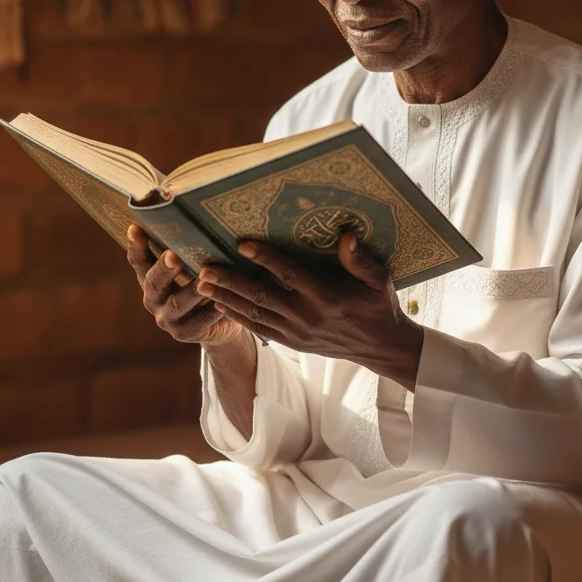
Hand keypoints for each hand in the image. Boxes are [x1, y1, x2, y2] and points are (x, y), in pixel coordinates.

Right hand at [126, 225, 243, 348]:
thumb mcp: (195, 266)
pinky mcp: (185, 334)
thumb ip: (190, 248)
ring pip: (178, 303)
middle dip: (165, 268)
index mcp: (151, 279)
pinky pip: (199, 322)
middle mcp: (153, 299)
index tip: (135, 227)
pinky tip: (222, 302)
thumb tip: (195, 209)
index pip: (138, 261)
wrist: (220, 323)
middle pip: (154, 282)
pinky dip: (211, 311)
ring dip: (191, 290)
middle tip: (174, 255)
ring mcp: (167, 319)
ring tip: (205, 276)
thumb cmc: (207, 283)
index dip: (135, 246)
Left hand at [196, 233, 423, 389]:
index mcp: (327, 297)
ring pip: (254, 314)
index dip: (265, 258)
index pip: (289, 274)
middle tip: (204, 269)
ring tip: (201, 285)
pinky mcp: (292, 343)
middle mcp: (307, 316)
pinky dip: (237, 318)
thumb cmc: (378, 306)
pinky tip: (219, 305)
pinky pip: (259, 330)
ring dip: (226, 299)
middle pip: (261, 295)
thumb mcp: (378, 280)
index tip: (242, 244)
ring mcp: (297, 332)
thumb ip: (359, 259)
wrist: (380, 347)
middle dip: (230, 281)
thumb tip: (345, 234)